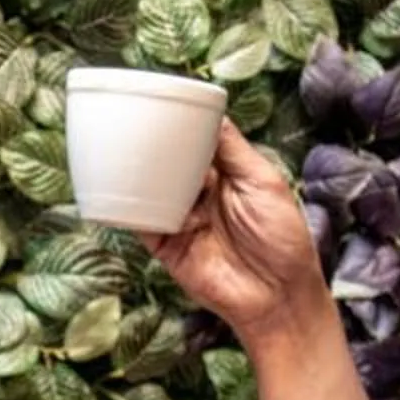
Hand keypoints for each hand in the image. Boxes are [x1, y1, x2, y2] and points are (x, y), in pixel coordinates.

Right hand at [140, 121, 325, 341]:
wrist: (277, 297)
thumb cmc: (282, 240)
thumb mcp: (263, 182)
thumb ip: (234, 149)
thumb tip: (212, 114)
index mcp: (225, 174)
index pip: (196, 142)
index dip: (181, 124)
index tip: (163, 102)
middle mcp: (199, 194)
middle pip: (168, 162)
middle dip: (152, 144)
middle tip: (135, 121)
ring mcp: (180, 218)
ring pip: (149, 188)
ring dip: (137, 172)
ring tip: (123, 149)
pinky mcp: (166, 245)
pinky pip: (139, 222)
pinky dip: (126, 207)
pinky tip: (117, 189)